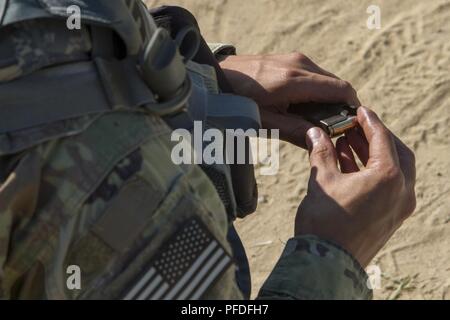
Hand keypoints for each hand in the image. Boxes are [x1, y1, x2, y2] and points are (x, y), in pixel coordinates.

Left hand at [219, 53, 359, 147]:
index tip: (348, 126)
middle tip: (329, 128)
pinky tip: (301, 106)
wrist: (217, 78)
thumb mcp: (265, 122)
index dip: (350, 109)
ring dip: (326, 99)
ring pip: (326, 80)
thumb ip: (296, 131)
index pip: (341, 90)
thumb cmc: (238, 102)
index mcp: (295, 81)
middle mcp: (300, 64)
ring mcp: (295, 58)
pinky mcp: (290, 59)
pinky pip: (313, 75)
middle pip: (337, 85)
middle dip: (338, 107)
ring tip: (312, 119)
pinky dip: (315, 91)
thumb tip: (321, 141)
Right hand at [295, 107, 415, 266]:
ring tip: (347, 143)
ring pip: (393, 170)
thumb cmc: (325, 222)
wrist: (327, 262)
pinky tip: (349, 165)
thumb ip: (322, 152)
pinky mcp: (390, 218)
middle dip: (375, 138)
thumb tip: (316, 132)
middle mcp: (401, 191)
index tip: (360, 111)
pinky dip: (371, 173)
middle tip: (355, 127)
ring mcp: (398, 207)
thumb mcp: (322, 180)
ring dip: (372, 155)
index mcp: (389, 177)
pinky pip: (387, 187)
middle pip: (396, 153)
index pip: (382, 139)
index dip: (369, 122)